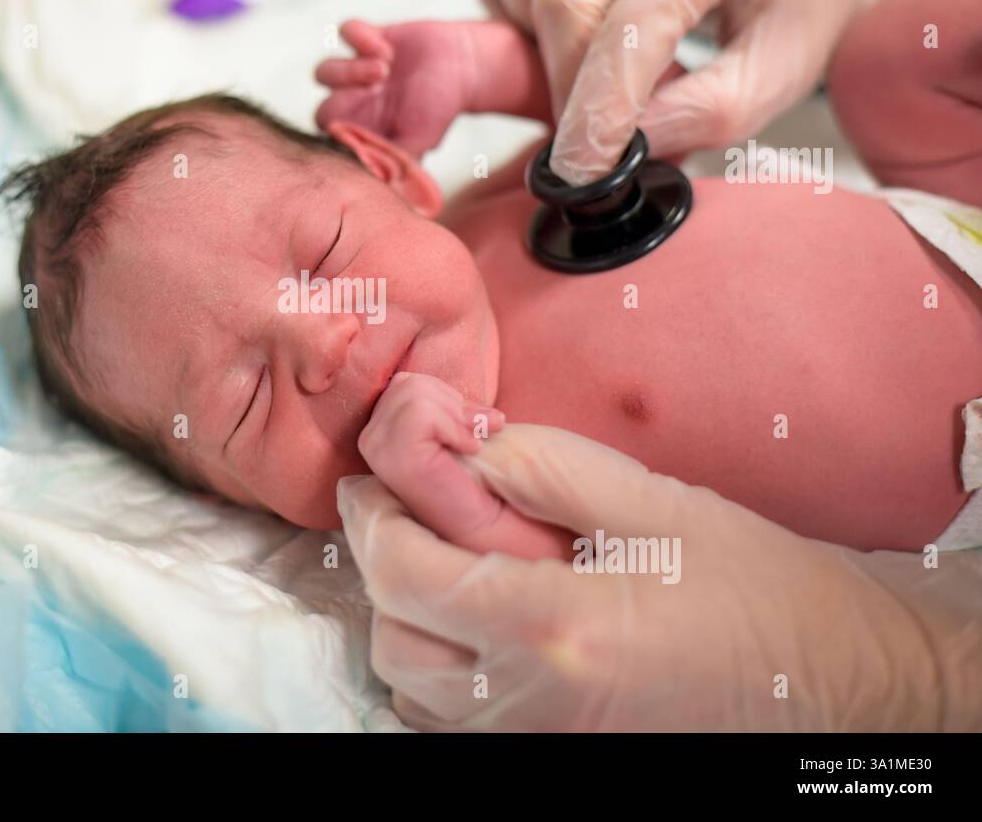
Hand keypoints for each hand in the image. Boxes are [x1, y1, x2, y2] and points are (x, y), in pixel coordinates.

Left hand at [315, 20, 476, 158]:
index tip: (359, 132)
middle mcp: (354, 103)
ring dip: (349, 71)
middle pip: (322, 110)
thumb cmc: (440, 109)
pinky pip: (345, 32)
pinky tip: (386, 51)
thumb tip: (379, 182)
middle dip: (341, 103)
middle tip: (374, 97)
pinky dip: (359, 38)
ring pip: (324, 72)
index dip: (340, 138)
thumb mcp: (421, 140)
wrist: (463, 68)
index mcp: (362, 130)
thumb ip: (398, 159)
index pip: (333, 142)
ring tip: (383, 70)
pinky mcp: (367, 39)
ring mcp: (356, 70)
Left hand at [339, 423, 981, 730]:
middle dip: (382, 566)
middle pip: (393, 635)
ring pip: (410, 689)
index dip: (372, 517)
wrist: (835, 684)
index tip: (373, 479)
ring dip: (406, 622)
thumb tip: (459, 445)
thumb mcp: (653, 501)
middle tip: (403, 513)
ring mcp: (538, 747)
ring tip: (442, 568)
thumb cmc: (755, 588)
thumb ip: (542, 466)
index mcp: (555, 627)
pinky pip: (449, 728)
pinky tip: (474, 630)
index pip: (406, 572)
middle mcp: (532, 704)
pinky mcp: (552, 763)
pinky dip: (436, 677)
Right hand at [357, 374, 571, 559]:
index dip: (443, 396)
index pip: (405, 384)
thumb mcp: (455, 427)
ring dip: (456, 416)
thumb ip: (443, 404)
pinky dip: (454, 427)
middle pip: (408, 385)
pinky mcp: (395, 461)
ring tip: (473, 441)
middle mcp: (370, 440)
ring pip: (413, 395)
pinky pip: (421, 415)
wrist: (489, 525)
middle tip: (479, 431)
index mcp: (380, 430)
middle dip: (452, 403)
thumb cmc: (475, 477)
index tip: (472, 422)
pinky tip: (470, 451)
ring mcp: (378, 451)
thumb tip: (437, 360)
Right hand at [470, 0, 915, 183]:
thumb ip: (705, 116)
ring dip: (527, 33)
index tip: (584, 168)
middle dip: (564, 83)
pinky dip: (510, 3)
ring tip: (581, 72)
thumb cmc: (794, 11)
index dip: (599, 104)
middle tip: (598, 133)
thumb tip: (623, 148)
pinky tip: (557, 36)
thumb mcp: (777, 81)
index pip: (636, 22)